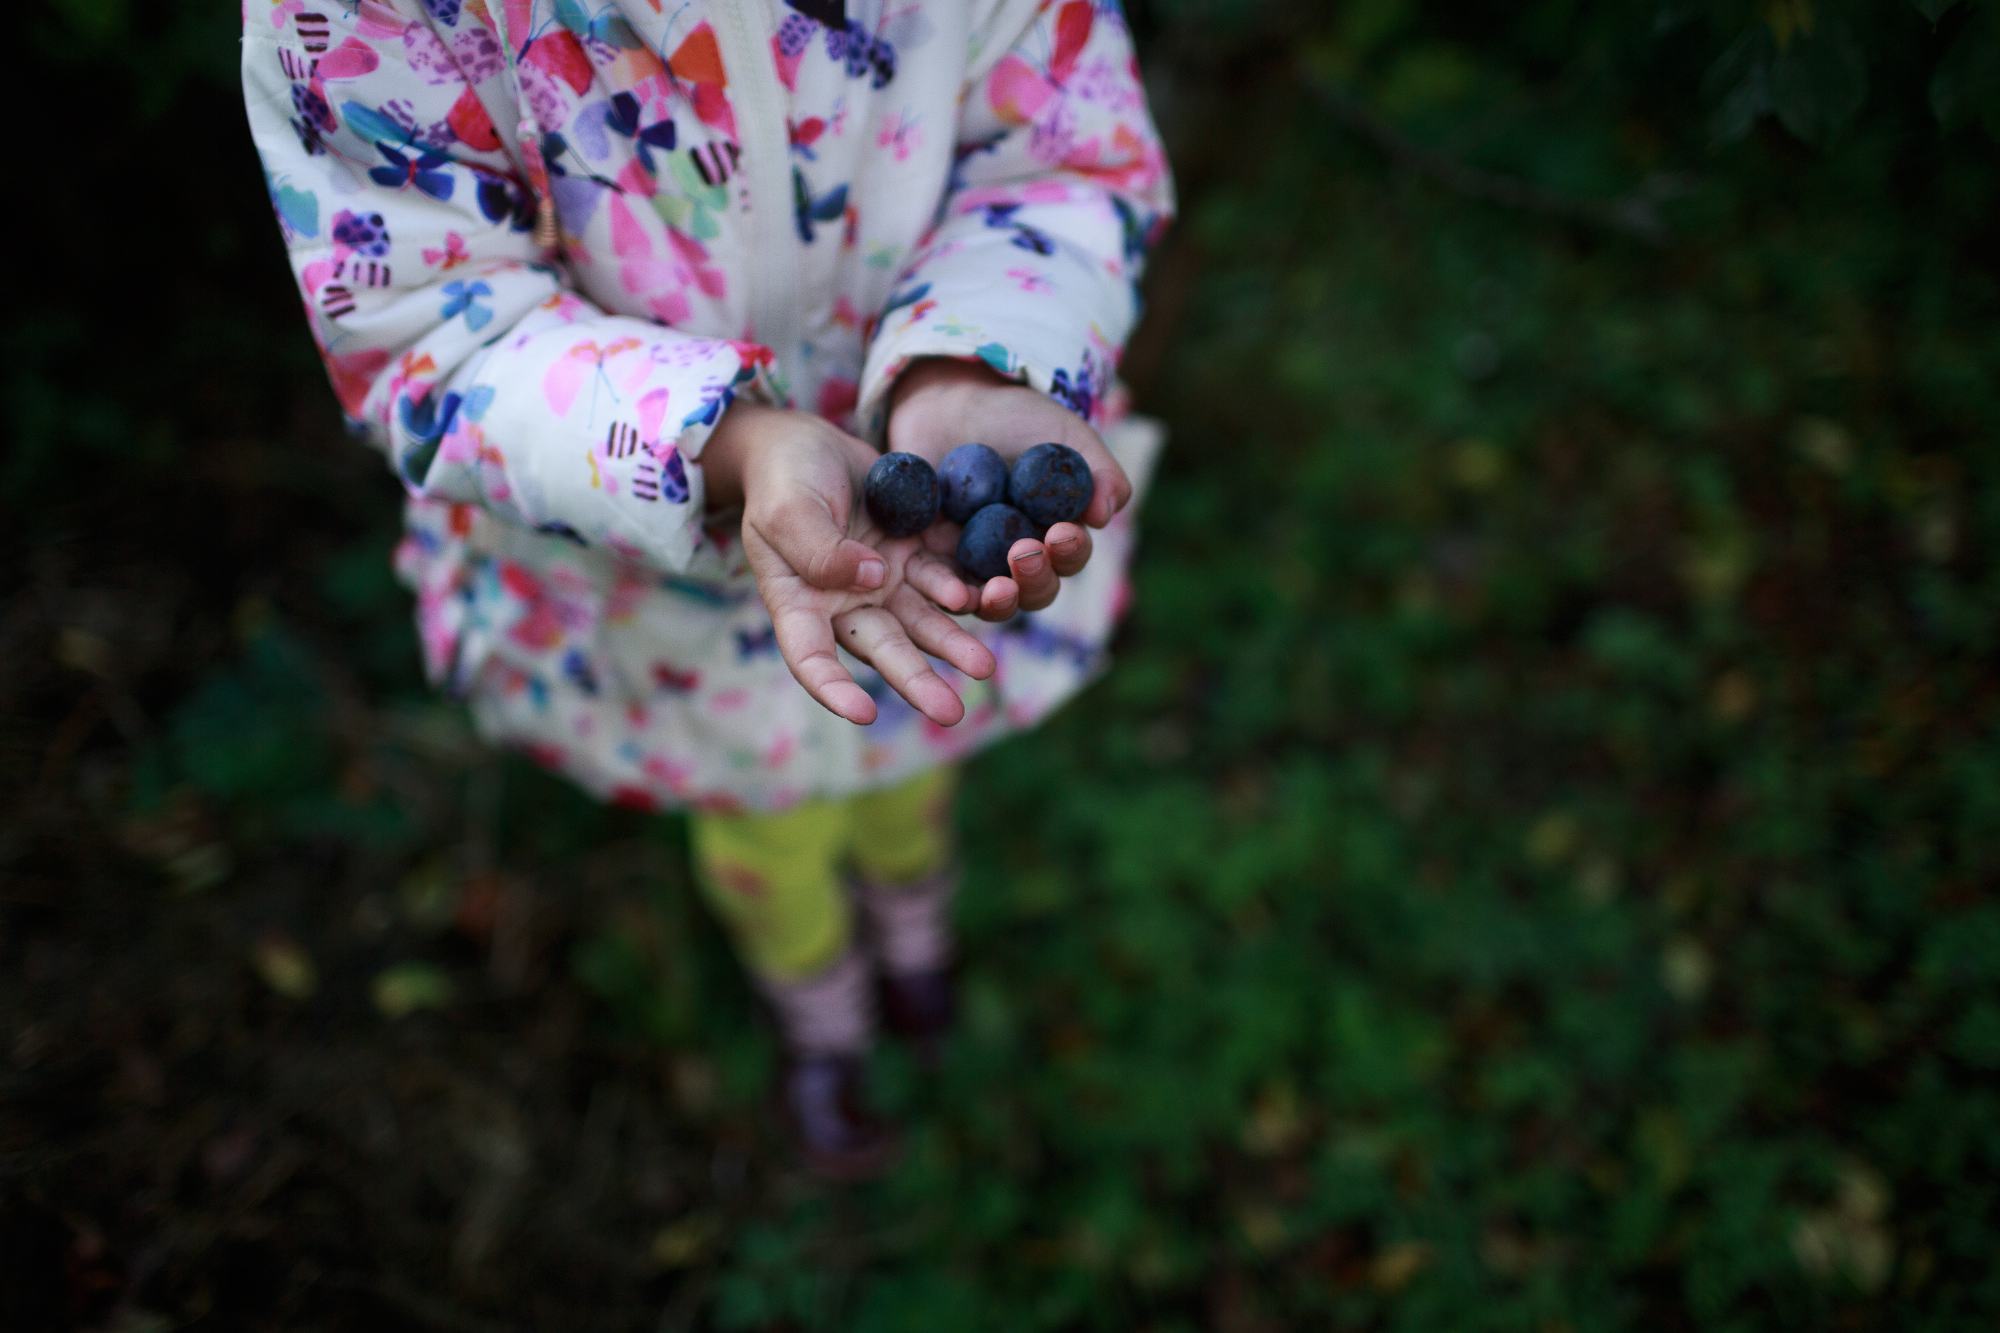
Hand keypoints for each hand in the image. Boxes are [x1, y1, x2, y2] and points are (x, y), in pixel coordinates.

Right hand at [704, 403, 996, 726]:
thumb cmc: (782, 478)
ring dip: (953, 643)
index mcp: (799, 603)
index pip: (810, 656)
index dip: (833, 688)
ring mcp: (885, 580)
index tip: (864, 713)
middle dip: (917, 681)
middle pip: (883, 648)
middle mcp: (847, 604)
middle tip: (951, 712)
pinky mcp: (915, 553)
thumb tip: (871, 580)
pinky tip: (985, 594)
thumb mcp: (787, 508)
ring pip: (923, 621)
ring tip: (983, 667)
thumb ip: (820, 548)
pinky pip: (945, 576)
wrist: (808, 443)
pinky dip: (963, 588)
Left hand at [887, 357, 1131, 613]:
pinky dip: (951, 594)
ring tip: (997, 590)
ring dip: (1000, 602)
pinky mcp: (932, 560)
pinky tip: (956, 593)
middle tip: (1025, 553)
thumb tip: (1106, 514)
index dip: (1069, 552)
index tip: (1062, 533)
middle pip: (1035, 590)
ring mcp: (975, 564)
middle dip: (1036, 579)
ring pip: (994, 601)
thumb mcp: (1066, 436)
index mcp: (1056, 535)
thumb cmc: (1018, 419)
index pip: (1069, 557)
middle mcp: (1019, 559)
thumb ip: (1098, 470)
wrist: (951, 403)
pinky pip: (942, 588)